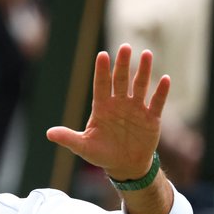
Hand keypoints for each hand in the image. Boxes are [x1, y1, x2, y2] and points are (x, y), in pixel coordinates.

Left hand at [47, 43, 169, 180]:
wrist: (125, 166)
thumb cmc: (102, 154)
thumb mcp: (84, 147)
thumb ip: (68, 138)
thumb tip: (48, 133)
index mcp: (102, 107)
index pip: (101, 85)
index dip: (102, 71)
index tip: (102, 55)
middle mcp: (119, 104)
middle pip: (121, 80)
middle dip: (122, 64)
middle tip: (125, 47)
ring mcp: (136, 109)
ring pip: (140, 86)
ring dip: (143, 71)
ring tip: (146, 54)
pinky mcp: (151, 118)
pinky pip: (156, 102)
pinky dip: (161, 91)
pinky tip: (165, 78)